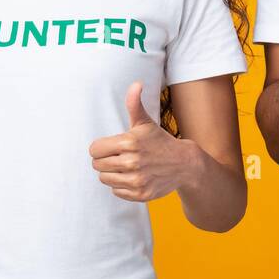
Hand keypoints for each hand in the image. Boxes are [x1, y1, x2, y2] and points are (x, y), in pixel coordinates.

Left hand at [88, 81, 198, 201]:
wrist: (184, 163)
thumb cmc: (160, 141)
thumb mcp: (145, 122)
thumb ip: (134, 104)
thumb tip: (136, 84)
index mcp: (129, 142)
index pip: (94, 150)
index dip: (101, 147)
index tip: (111, 147)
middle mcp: (131, 162)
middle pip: (97, 165)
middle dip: (105, 160)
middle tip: (119, 156)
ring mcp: (136, 180)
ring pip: (105, 179)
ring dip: (112, 174)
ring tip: (125, 167)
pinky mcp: (140, 194)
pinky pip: (116, 191)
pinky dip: (122, 186)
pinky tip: (133, 177)